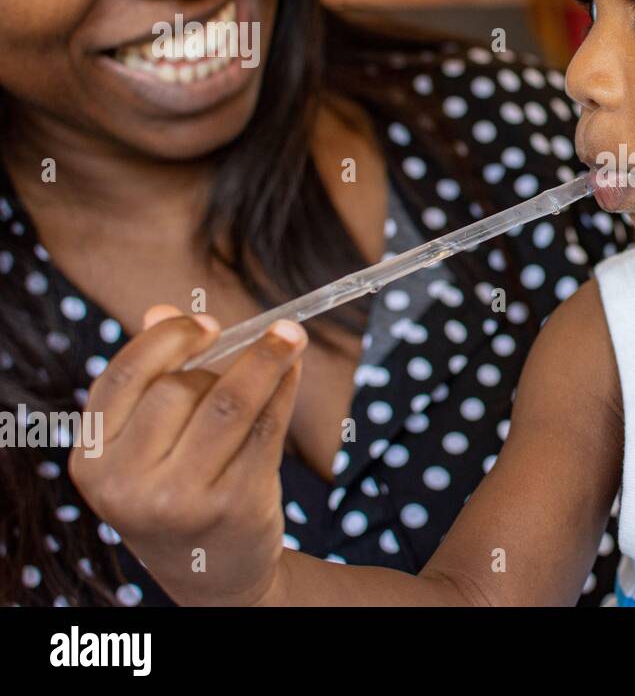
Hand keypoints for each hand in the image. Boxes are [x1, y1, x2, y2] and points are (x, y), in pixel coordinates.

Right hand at [69, 304, 306, 605]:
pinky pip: (267, 428)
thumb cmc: (175, 489)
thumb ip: (150, 379)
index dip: (167, 340)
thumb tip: (160, 309)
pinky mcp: (235, 505)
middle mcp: (127, 485)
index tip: (207, 324)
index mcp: (94, 460)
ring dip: (268, 361)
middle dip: (224, 361)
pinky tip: (293, 372)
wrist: (211, 572)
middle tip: (258, 344)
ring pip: (230, 403)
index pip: (124, 377)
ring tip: (292, 337)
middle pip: (181, 388)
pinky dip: (285, 391)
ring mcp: (181, 500)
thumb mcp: (146, 446)